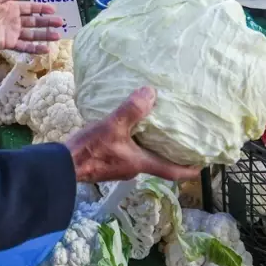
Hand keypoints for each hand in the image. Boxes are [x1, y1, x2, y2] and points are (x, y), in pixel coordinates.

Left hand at [0, 0, 63, 52]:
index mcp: (12, 7)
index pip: (31, 7)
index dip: (42, 8)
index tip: (54, 9)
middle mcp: (15, 20)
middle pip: (35, 21)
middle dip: (48, 22)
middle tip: (60, 23)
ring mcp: (13, 32)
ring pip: (33, 34)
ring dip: (45, 35)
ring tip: (57, 36)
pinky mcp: (10, 43)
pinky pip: (25, 46)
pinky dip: (35, 48)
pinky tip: (45, 49)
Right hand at [66, 87, 202, 182]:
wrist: (61, 167)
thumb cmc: (89, 150)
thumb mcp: (112, 126)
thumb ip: (132, 110)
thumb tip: (151, 93)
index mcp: (140, 163)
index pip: (173, 172)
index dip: (190, 169)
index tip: (204, 164)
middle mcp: (133, 169)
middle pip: (158, 163)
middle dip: (170, 153)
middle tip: (181, 138)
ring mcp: (119, 168)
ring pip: (142, 157)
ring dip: (151, 146)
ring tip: (156, 128)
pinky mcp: (107, 163)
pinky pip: (128, 153)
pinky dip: (134, 143)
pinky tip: (129, 129)